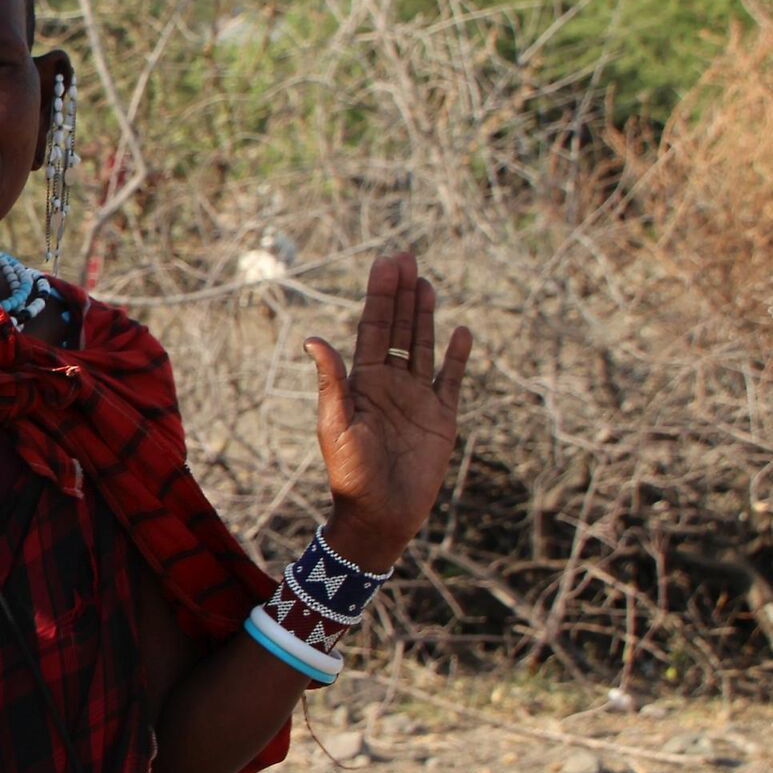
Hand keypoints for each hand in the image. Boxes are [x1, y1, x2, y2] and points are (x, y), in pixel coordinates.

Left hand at [302, 251, 471, 571]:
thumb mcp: (336, 424)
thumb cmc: (351, 474)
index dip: (381, 296)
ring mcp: (417, 399)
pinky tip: (459, 331)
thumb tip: (314, 339)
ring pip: (423, 347)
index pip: (375, 329)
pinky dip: (455, 357)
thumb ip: (332, 381)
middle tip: (407, 257)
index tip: (388, 264)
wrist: (380, 515)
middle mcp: (390, 384)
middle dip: (402, 295)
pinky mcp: (441, 419)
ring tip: (426, 283)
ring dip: (425, 316)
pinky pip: (451, 381)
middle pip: (399, 329)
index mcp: (363, 382)